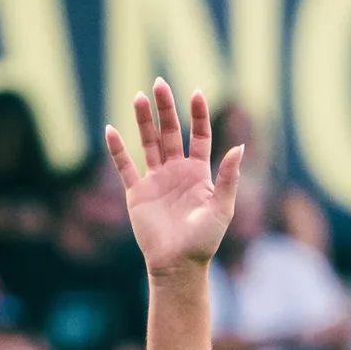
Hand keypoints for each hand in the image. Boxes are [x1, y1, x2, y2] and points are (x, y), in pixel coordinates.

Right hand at [105, 78, 243, 275]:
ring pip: (148, 143)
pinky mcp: (136, 193)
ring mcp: (155, 181)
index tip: (196, 93)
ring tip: (139, 96)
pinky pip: (124, 166)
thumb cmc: (203, 242)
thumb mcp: (222, 208)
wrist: (177, 265)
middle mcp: (176, 173)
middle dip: (165, 109)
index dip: (198, 115)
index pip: (199, 137)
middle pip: (170, 132)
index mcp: (199, 174)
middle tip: (159, 84)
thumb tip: (240, 146)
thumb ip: (229, 177)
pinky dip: (117, 149)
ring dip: (142, 120)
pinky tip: (111, 130)